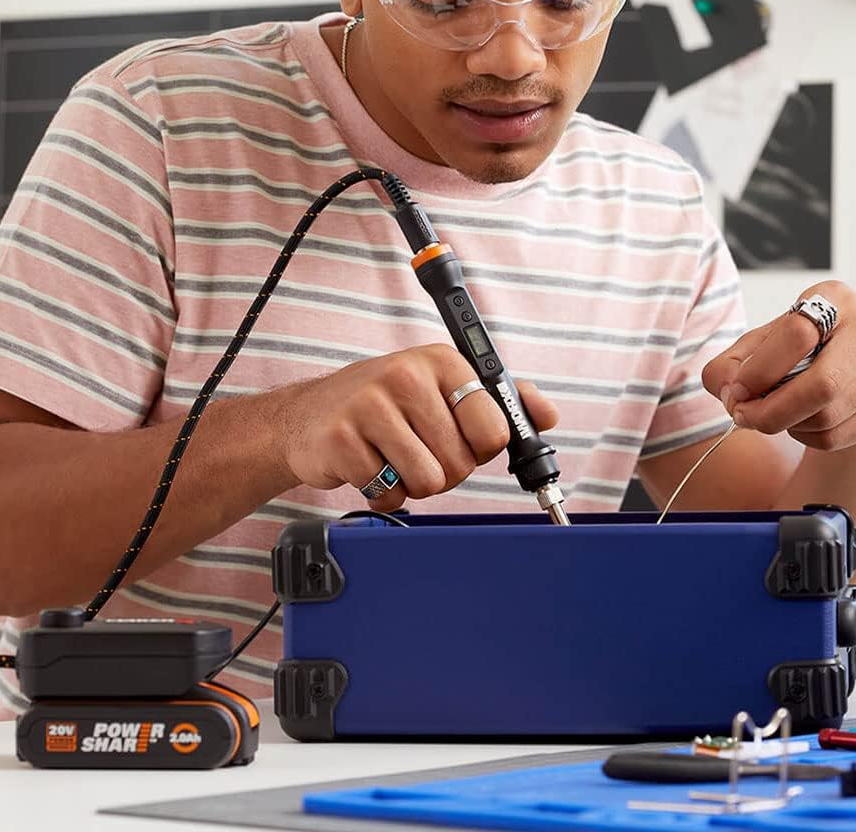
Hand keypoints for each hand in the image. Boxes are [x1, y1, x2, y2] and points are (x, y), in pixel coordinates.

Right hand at [277, 343, 558, 510]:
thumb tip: (548, 415)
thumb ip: (499, 399)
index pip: (494, 428)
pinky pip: (388, 493)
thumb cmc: (386, 402)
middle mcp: (407, 376)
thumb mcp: (442, 386)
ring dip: (415, 484)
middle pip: (462, 463)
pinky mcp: (341, 440)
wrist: (307, 415)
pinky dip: (383, 492)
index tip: (461, 438)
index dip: (481, 447)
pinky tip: (369, 466)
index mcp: (442, 362)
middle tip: (419, 450)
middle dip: (445, 470)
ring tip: (395, 458)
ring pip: (429, 481)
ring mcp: (370, 406)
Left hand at [702, 281, 855, 451]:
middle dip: (770, 410)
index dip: (758, 370)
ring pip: (826, 416)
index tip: (736, 392)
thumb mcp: (762, 347)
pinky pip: (837, 436)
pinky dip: (806, 437)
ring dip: (787, 424)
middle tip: (744, 417)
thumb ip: (731, 364)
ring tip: (776, 414)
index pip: (796, 334)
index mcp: (833, 298)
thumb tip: (729, 392)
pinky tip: (802, 423)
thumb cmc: (801, 355)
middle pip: (820, 384)